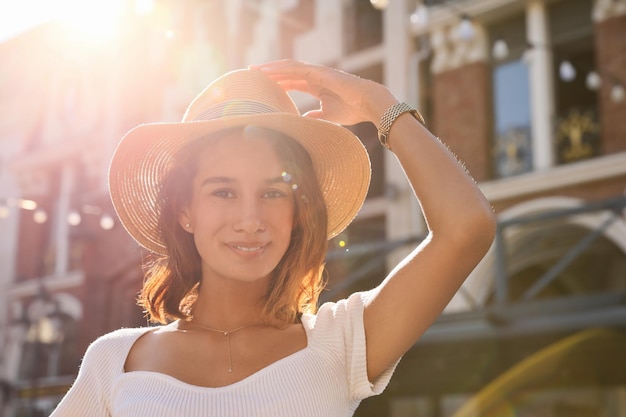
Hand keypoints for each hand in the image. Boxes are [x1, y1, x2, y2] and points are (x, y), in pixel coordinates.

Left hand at [251, 60, 395, 126]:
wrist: (368, 104)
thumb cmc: (352, 110)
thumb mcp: (328, 115)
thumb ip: (315, 115)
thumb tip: (303, 119)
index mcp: (316, 86)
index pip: (291, 82)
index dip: (277, 83)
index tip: (261, 87)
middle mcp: (314, 76)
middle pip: (286, 72)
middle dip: (269, 72)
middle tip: (251, 74)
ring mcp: (316, 72)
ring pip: (288, 67)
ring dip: (270, 68)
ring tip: (254, 69)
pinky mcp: (319, 72)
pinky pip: (295, 69)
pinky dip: (280, 69)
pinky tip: (267, 71)